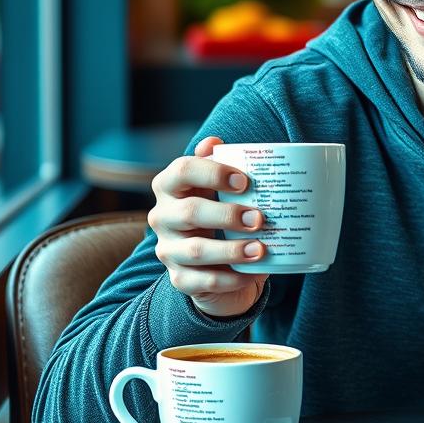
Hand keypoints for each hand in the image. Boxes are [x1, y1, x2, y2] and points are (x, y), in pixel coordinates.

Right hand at [148, 135, 267, 317]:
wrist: (218, 263)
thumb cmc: (221, 215)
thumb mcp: (220, 189)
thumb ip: (220, 164)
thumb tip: (214, 141)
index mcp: (171, 186)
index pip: (182, 171)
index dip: (212, 173)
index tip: (245, 181)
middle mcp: (162, 217)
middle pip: (189, 212)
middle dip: (226, 215)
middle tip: (259, 218)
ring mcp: (168, 250)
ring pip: (195, 250)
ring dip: (231, 250)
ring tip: (261, 250)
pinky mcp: (180, 279)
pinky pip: (203, 281)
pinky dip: (232, 278)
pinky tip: (255, 273)